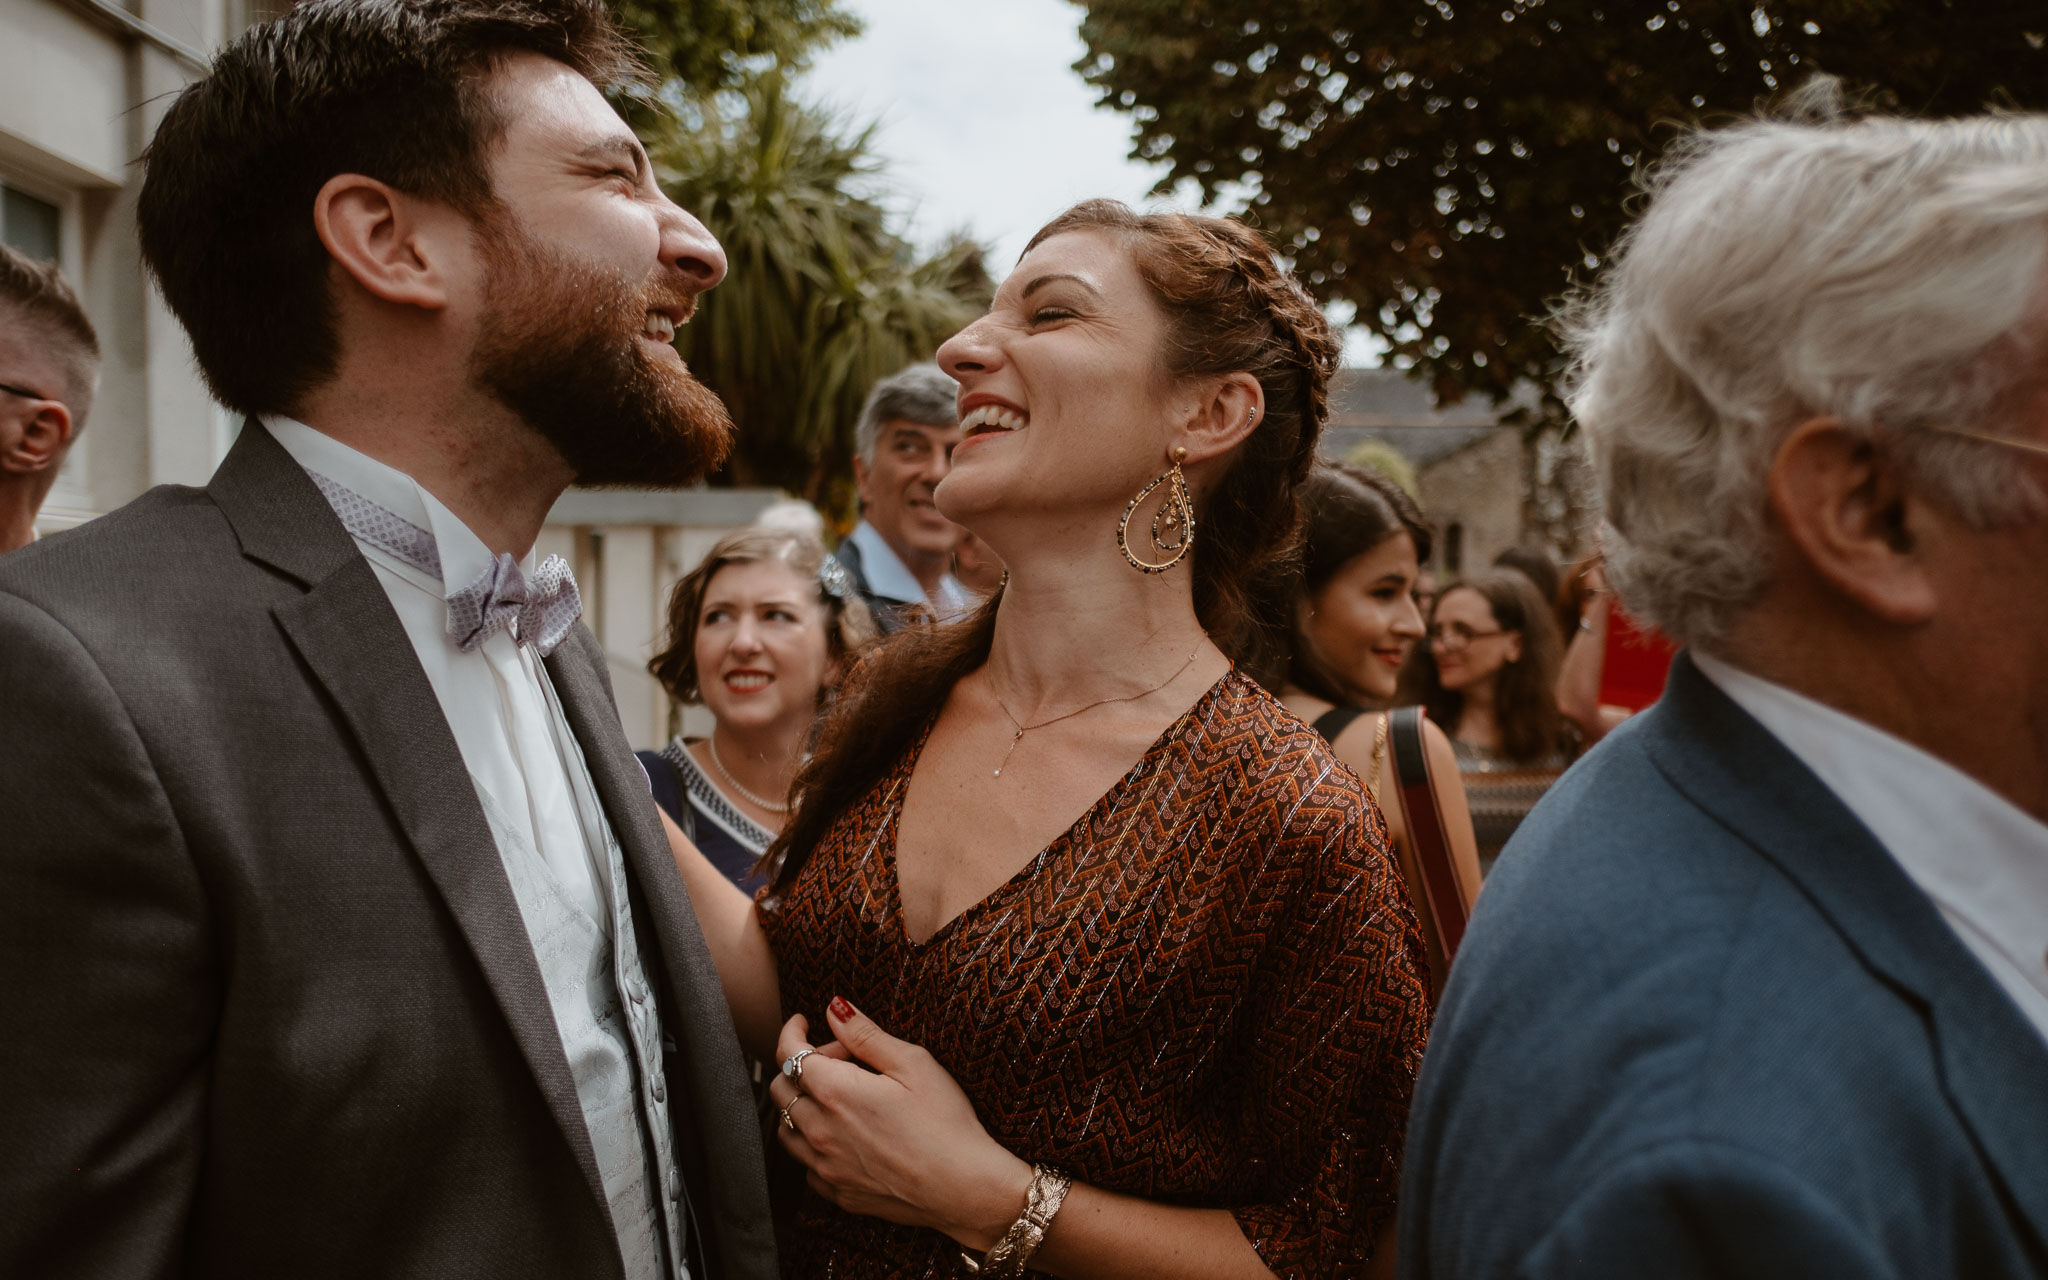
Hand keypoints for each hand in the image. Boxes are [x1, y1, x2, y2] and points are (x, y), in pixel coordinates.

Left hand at [767, 998, 1031, 1249]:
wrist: (964, 1188)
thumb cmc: (945, 1123)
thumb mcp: (912, 1064)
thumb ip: (865, 1034)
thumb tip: (834, 1009)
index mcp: (836, 1092)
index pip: (789, 1054)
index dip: (791, 1032)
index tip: (801, 1022)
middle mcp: (820, 1131)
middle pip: (782, 1089)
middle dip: (802, 1065)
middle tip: (842, 1059)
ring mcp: (826, 1167)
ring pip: (786, 1129)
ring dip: (801, 1105)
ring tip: (839, 1097)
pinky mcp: (838, 1193)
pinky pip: (806, 1165)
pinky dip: (813, 1143)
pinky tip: (844, 1135)